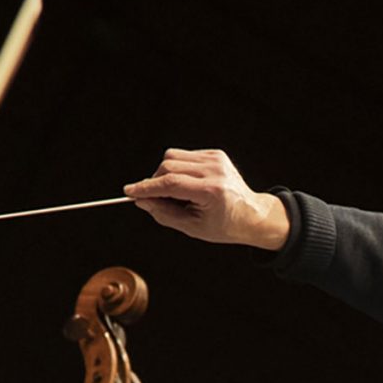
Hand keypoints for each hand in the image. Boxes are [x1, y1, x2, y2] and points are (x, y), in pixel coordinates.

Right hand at [123, 149, 289, 248]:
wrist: (253, 214)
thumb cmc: (225, 225)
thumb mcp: (193, 227)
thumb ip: (165, 214)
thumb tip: (142, 201)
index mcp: (211, 191)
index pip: (170, 184)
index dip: (146, 188)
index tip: (129, 192)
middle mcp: (214, 171)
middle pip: (168, 167)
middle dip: (154, 183)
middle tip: (154, 199)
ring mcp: (216, 159)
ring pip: (173, 157)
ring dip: (165, 174)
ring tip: (176, 194)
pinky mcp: (215, 154)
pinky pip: (184, 156)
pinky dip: (178, 169)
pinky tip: (188, 184)